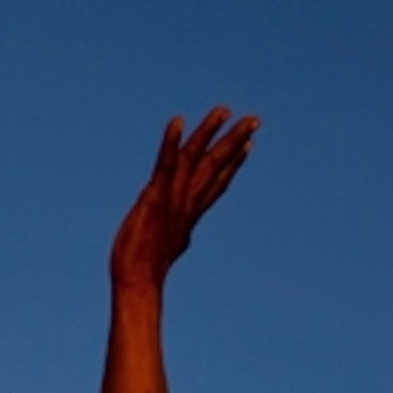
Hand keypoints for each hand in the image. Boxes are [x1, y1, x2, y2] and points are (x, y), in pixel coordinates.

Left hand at [109, 109, 259, 291]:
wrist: (138, 282)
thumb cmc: (146, 268)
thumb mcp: (169, 247)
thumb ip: (179, 236)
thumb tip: (185, 240)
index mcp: (190, 213)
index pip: (217, 183)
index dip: (233, 163)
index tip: (248, 145)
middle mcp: (187, 202)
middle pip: (215, 166)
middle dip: (234, 141)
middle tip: (254, 120)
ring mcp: (173, 199)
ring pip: (195, 159)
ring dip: (209, 132)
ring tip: (223, 110)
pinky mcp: (156, 197)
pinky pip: (166, 165)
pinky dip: (171, 143)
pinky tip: (177, 121)